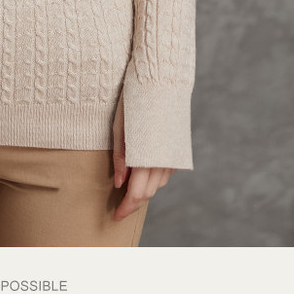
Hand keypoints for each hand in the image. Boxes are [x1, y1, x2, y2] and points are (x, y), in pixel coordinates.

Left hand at [111, 89, 174, 220]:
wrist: (162, 77)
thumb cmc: (135, 99)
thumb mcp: (120, 127)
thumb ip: (120, 157)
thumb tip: (119, 182)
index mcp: (147, 156)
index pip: (137, 194)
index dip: (126, 208)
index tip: (115, 217)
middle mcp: (164, 159)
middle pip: (149, 192)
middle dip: (134, 202)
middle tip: (119, 207)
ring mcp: (173, 152)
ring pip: (159, 183)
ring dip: (145, 190)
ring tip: (129, 191)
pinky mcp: (178, 146)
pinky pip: (167, 170)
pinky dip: (155, 177)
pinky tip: (145, 175)